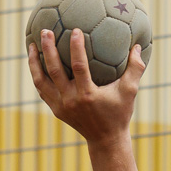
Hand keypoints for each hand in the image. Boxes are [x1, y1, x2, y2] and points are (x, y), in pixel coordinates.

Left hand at [27, 28, 144, 145]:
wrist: (105, 140)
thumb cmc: (119, 113)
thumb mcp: (130, 92)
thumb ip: (135, 69)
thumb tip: (138, 47)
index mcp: (88, 95)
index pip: (79, 66)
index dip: (76, 47)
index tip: (75, 30)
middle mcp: (71, 100)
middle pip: (54, 70)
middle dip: (48, 49)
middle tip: (46, 30)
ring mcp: (60, 106)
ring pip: (41, 80)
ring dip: (34, 62)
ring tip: (32, 44)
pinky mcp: (55, 109)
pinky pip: (42, 89)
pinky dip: (37, 74)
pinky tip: (36, 62)